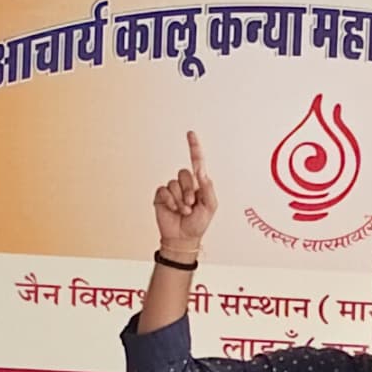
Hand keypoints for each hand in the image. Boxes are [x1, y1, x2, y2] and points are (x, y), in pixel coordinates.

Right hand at [150, 132, 215, 257]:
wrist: (183, 237)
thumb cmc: (199, 223)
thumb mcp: (210, 206)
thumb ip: (207, 187)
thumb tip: (201, 171)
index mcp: (198, 184)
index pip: (196, 162)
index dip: (194, 147)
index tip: (191, 133)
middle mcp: (185, 184)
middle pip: (184, 174)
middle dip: (189, 191)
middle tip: (191, 205)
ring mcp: (172, 190)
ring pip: (174, 184)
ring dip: (180, 200)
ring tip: (184, 211)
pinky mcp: (161, 196)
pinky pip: (164, 191)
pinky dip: (171, 201)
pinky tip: (173, 210)